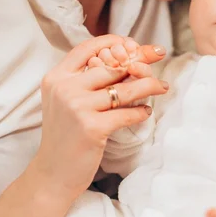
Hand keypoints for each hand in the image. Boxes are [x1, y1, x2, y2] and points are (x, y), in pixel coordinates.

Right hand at [32, 35, 167, 201]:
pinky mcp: (91, 127)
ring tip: (162, 87)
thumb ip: (87, 81)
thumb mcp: (66, 101)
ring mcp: (77, 107)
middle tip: (158, 60)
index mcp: (56, 77)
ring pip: (124, 89)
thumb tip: (126, 61)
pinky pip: (125, 113)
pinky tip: (146, 111)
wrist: (53, 173)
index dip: (113, 42)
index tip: (134, 45)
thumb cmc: (66, 135)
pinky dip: (140, 112)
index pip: (87, 48)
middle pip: (112, 67)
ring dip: (148, 86)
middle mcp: (64, 88)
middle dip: (140, 62)